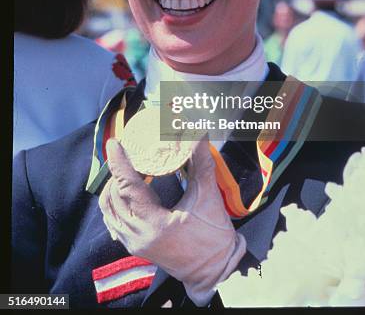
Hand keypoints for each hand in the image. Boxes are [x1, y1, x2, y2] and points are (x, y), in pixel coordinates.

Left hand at [99, 136, 245, 305]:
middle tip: (126, 152)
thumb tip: (199, 134)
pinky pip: (112, 221)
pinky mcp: (134, 246)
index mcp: (154, 223)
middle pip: (114, 196)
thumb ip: (200, 162)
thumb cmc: (213, 236)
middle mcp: (137, 234)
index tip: (114, 143)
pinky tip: (125, 191)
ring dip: (113, 187)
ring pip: (108, 209)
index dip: (119, 163)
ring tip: (126, 169)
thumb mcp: (208, 196)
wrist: (214, 270)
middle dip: (117, 171)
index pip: (128, 187)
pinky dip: (114, 203)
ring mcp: (133, 243)